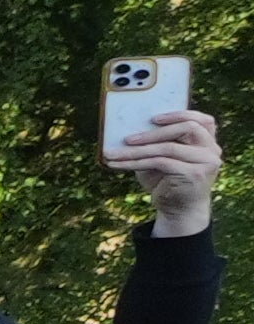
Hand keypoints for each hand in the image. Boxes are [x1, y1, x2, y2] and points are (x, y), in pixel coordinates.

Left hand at [117, 103, 220, 236]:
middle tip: (127, 139)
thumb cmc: (167, 180)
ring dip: (137, 150)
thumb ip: (157, 142)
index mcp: (208, 142)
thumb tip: (128, 127)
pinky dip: (134, 162)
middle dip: (154, 133)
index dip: (180, 114)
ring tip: (112, 153)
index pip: (203, 120)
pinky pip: (159, 162)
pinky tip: (116, 164)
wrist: (178, 209)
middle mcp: (212, 150)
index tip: (154, 118)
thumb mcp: (162, 157)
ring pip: (168, 147)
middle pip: (187, 129)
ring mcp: (206, 162)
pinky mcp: (194, 174)